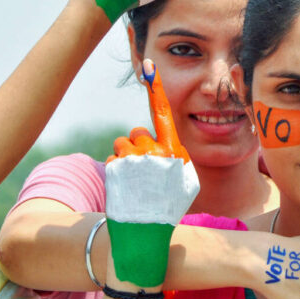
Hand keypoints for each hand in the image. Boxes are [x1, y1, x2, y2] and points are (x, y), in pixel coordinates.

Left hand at [104, 59, 199, 287]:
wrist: (145, 234)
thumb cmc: (171, 208)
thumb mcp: (187, 181)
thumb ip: (178, 156)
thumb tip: (167, 142)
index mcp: (174, 150)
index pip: (163, 112)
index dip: (156, 87)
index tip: (148, 64)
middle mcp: (152, 151)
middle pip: (138, 133)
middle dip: (139, 146)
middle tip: (145, 169)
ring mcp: (131, 160)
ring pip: (122, 145)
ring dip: (126, 159)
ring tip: (135, 182)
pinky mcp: (113, 170)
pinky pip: (112, 161)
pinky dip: (117, 172)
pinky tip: (125, 190)